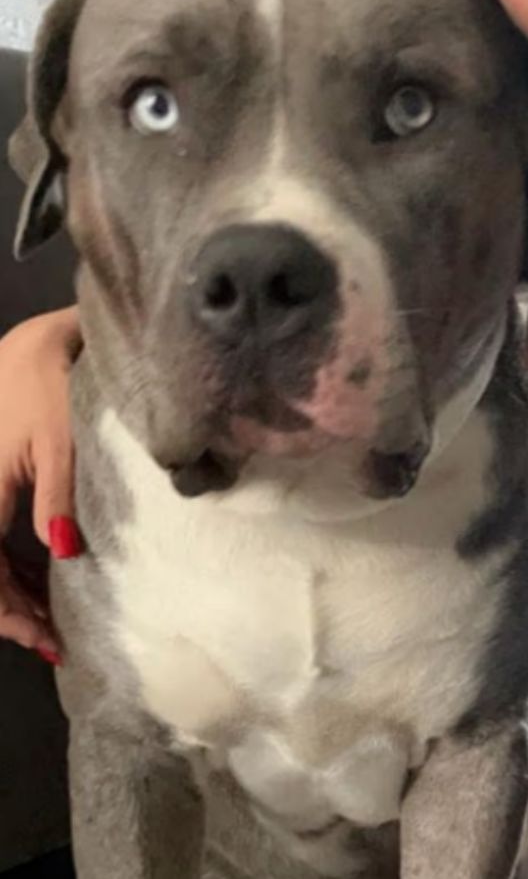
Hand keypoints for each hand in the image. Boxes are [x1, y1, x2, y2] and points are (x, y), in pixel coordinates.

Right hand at [0, 306, 80, 660]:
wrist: (38, 343)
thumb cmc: (51, 383)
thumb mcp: (61, 440)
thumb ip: (58, 496)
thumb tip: (63, 554)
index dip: (8, 613)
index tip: (44, 640)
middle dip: (13, 611)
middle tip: (55, 640)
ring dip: (15, 590)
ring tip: (53, 617)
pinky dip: (15, 563)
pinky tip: (46, 576)